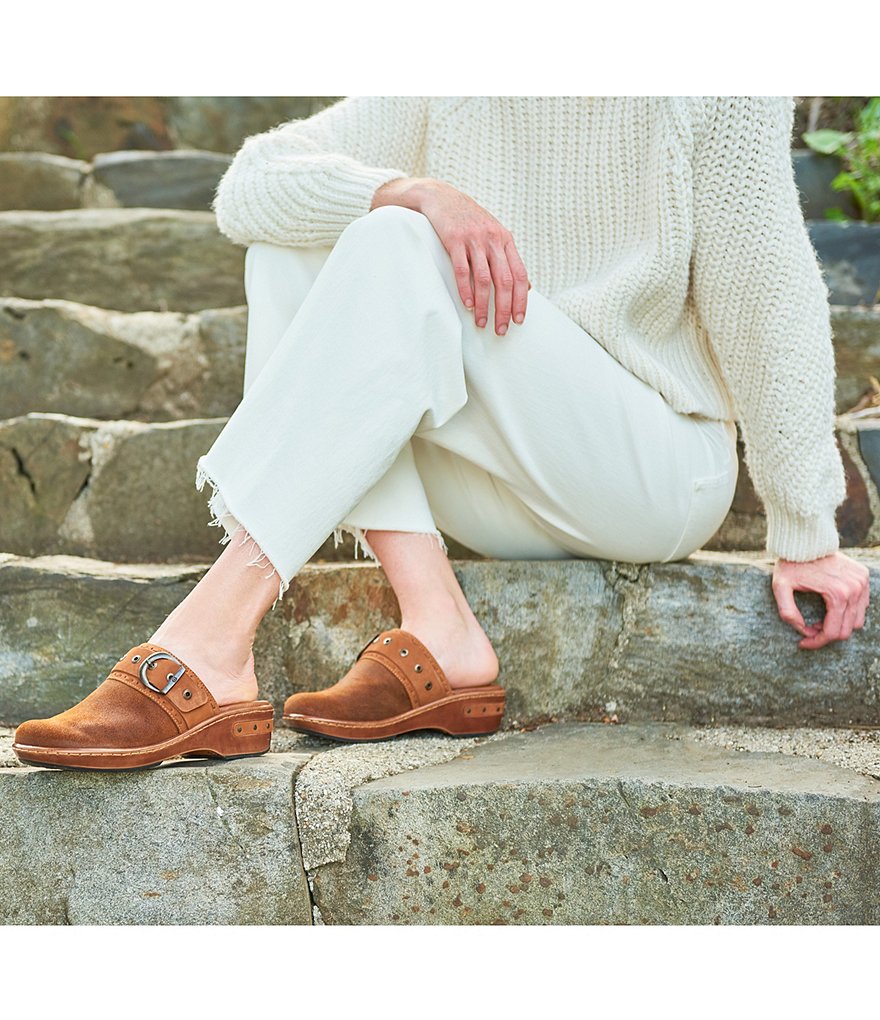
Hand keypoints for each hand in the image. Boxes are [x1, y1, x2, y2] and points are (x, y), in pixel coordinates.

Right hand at [372, 176, 531, 335]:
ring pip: (484, 279)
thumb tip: (529, 287)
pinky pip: (463, 270)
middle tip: (500, 330)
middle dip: (503, 309)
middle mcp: (493, 239)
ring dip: (483, 305)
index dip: (521, 300)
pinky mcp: (455, 239)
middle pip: (505, 281)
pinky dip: (466, 290)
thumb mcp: (494, 235)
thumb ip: (509, 260)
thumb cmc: (468, 221)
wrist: (441, 197)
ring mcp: (474, 239)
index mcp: (505, 240)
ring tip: (481, 323)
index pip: (520, 275)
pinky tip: (467, 305)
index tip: (518, 321)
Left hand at [771, 550, 869, 648]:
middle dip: (826, 635)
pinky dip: (847, 613)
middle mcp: (854, 589)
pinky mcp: (863, 577)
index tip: (803, 643)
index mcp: (837, 594)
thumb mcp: (780, 587)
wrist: (805, 541)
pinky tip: (829, 609)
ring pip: (856, 621)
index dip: (817, 642)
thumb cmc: (791, 564)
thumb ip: (787, 611)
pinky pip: (861, 606)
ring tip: (818, 619)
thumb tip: (802, 630)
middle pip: (846, 630)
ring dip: (837, 625)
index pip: (832, 633)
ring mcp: (862, 583)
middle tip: (808, 630)